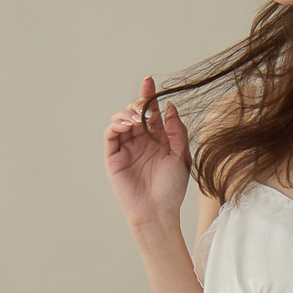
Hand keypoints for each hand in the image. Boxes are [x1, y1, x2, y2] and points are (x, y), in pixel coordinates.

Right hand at [104, 75, 191, 227]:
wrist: (158, 211)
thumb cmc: (172, 188)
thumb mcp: (181, 155)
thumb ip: (177, 130)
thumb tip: (169, 107)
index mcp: (158, 138)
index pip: (152, 112)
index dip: (149, 96)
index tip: (150, 82)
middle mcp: (141, 140)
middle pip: (135, 112)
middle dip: (139, 104)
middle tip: (145, 107)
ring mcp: (127, 147)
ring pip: (121, 119)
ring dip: (127, 113)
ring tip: (135, 117)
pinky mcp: (114, 156)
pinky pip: (111, 134)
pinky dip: (116, 124)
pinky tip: (127, 124)